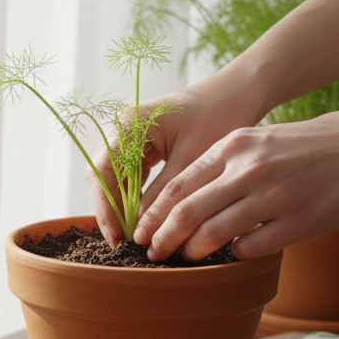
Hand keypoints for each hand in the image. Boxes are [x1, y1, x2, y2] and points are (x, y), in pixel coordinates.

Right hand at [85, 70, 263, 245]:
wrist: (236, 94)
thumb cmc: (217, 117)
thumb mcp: (191, 161)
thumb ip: (163, 195)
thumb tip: (141, 231)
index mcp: (129, 124)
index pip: (102, 172)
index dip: (105, 209)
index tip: (117, 239)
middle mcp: (122, 128)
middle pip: (102, 177)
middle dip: (110, 211)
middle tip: (123, 245)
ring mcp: (129, 136)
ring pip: (113, 179)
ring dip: (121, 207)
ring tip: (133, 237)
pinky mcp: (141, 145)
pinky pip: (128, 176)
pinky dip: (133, 198)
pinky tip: (143, 218)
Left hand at [131, 64, 338, 261]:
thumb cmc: (310, 146)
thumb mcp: (261, 140)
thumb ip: (225, 166)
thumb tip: (189, 202)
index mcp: (234, 146)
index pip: (178, 185)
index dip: (155, 214)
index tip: (141, 232)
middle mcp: (248, 169)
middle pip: (187, 213)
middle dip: (163, 240)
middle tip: (151, 256)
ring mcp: (273, 197)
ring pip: (213, 235)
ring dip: (194, 253)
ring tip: (186, 261)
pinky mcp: (299, 222)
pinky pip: (252, 248)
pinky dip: (236, 255)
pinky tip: (234, 256)